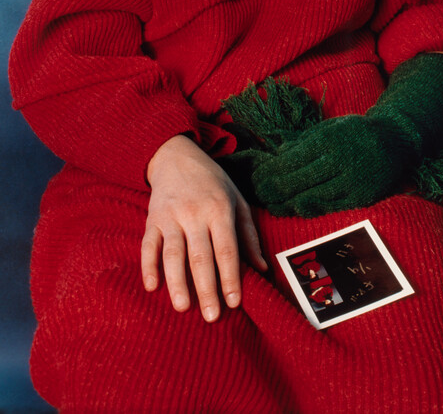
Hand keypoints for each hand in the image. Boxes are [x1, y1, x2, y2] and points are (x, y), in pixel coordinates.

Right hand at [142, 135, 266, 321]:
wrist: (176, 156)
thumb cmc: (213, 182)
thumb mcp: (237, 200)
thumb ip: (249, 235)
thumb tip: (262, 269)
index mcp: (220, 209)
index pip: (227, 248)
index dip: (230, 276)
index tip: (234, 302)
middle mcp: (194, 213)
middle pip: (200, 255)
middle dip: (206, 288)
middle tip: (212, 317)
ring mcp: (170, 216)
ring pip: (173, 253)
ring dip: (177, 282)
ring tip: (183, 307)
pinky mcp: (151, 219)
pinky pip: (148, 245)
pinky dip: (148, 266)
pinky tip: (152, 287)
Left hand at [251, 114, 404, 216]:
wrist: (396, 141)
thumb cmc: (356, 132)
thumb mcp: (330, 127)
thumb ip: (305, 141)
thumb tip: (279, 153)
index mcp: (328, 140)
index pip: (293, 159)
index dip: (272, 171)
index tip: (257, 177)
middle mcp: (339, 161)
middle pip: (300, 180)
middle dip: (275, 189)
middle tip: (259, 194)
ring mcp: (351, 181)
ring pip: (313, 196)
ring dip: (289, 203)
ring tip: (272, 206)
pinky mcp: (361, 197)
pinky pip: (331, 206)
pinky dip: (311, 208)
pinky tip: (297, 208)